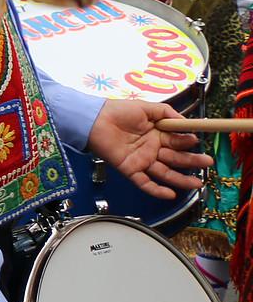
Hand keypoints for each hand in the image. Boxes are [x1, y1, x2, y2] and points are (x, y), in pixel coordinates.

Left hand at [88, 99, 209, 197]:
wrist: (94, 119)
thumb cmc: (117, 111)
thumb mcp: (146, 108)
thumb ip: (167, 113)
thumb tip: (185, 121)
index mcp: (156, 134)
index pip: (177, 141)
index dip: (187, 142)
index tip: (197, 141)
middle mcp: (151, 149)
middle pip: (175, 159)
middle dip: (192, 162)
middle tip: (207, 162)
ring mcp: (142, 160)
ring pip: (165, 173)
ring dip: (181, 180)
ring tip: (197, 183)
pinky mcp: (130, 169)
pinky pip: (145, 182)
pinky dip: (157, 190)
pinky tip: (171, 194)